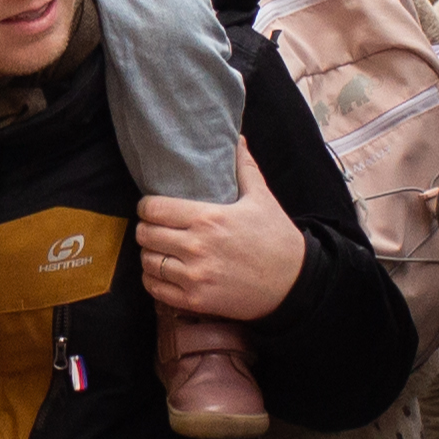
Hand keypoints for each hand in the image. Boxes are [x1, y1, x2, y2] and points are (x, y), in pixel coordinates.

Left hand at [135, 146, 307, 321]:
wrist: (293, 284)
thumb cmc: (276, 238)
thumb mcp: (261, 198)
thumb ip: (244, 167)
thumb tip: (237, 139)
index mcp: (208, 218)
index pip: (154, 209)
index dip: (145, 207)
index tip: (150, 208)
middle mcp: (196, 247)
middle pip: (145, 234)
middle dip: (145, 229)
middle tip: (153, 228)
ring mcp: (194, 276)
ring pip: (147, 262)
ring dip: (148, 254)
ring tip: (158, 250)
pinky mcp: (196, 300)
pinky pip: (156, 288)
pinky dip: (153, 279)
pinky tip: (162, 272)